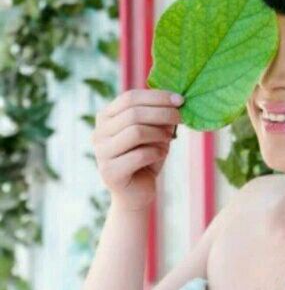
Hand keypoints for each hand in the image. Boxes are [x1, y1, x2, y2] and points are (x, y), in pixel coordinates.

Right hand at [91, 89, 183, 210]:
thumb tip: (176, 101)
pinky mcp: (109, 172)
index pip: (130, 97)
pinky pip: (140, 155)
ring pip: (136, 131)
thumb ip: (160, 117)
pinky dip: (157, 153)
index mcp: (106, 117)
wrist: (137, 193)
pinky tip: (160, 155)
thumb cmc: (147, 158)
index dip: (157, 96)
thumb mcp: (155, 132)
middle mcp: (98, 132)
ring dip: (159, 134)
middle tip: (181, 118)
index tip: (180, 100)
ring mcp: (101, 153)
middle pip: (134, 113)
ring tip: (168, 140)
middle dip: (163, 113)